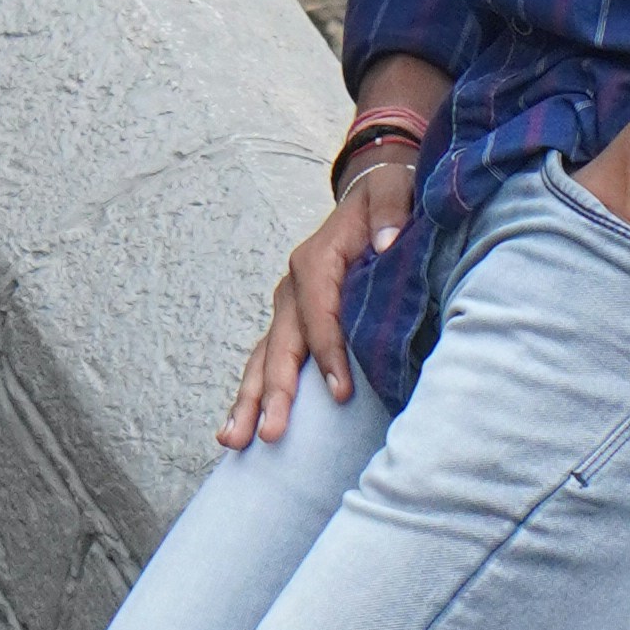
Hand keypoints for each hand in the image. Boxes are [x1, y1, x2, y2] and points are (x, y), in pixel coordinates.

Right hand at [222, 174, 415, 446]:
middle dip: (273, 391)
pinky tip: (239, 429)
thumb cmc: (388, 198)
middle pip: (280, 345)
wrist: (372, 195)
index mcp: (316, 260)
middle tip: (270, 434)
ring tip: (234, 441)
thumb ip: (393, 210)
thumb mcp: (395, 189)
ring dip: (249, 400)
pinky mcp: (292, 322)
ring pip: (263, 358)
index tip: (341, 392)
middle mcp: (294, 287)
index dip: (328, 353)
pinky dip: (253, 393)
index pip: (319, 314)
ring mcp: (288, 307)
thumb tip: (387, 243)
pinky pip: (268, 360)